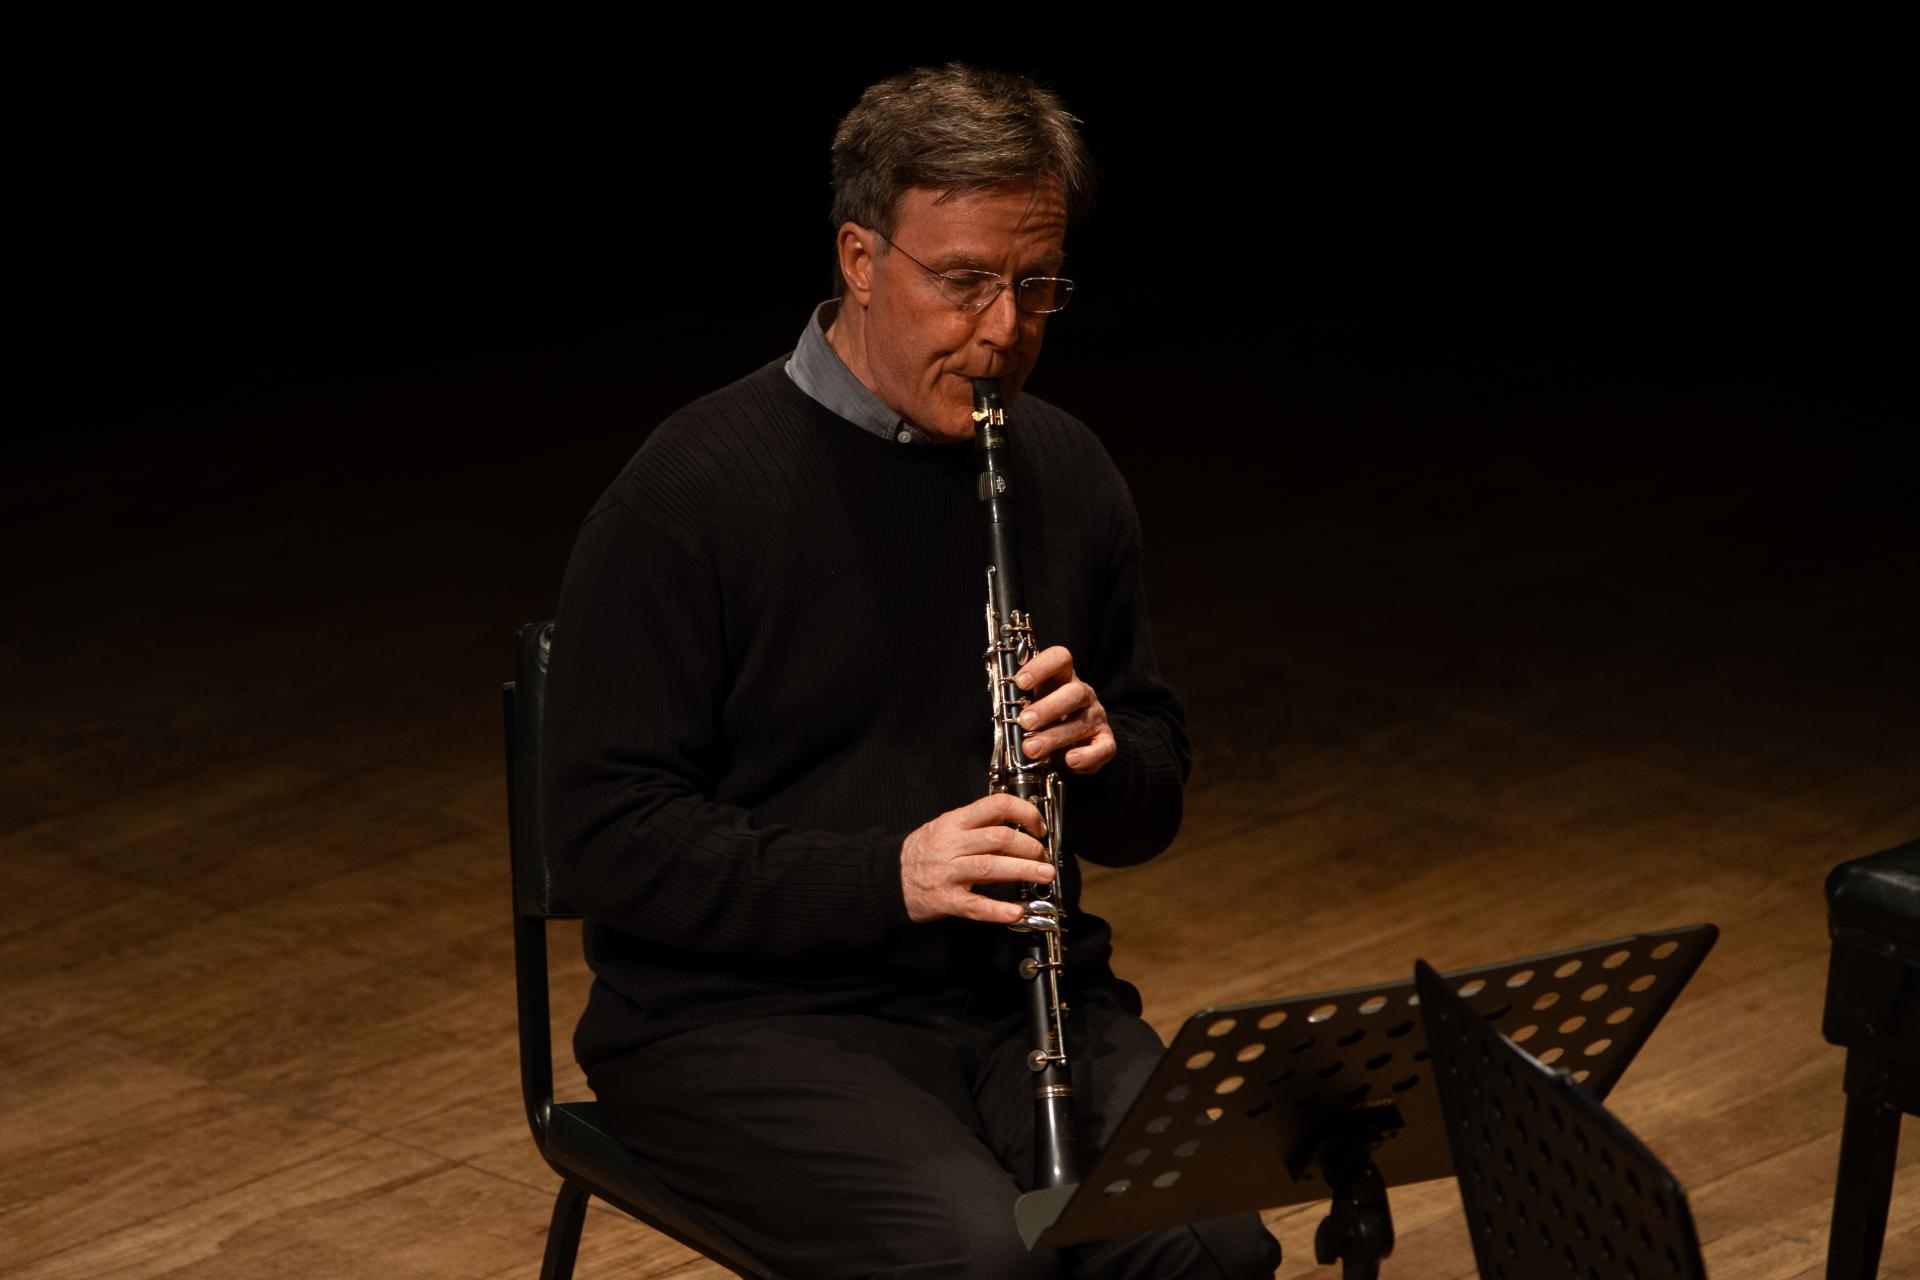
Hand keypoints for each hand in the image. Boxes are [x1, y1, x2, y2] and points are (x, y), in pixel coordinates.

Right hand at [901, 794, 1052, 924]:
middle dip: (1030, 847)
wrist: (889, 879)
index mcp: (955, 822)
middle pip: (999, 838)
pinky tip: (1016, 912)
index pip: (995, 805)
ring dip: (1023, 871)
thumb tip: (1021, 827)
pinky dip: (998, 910)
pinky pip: (975, 905)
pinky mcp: (945, 900)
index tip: (1039, 827)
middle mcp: (952, 844)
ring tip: (1045, 875)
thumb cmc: (924, 852)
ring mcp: (948, 872)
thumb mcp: (947, 828)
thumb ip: (979, 826)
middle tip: (1045, 858)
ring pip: (990, 867)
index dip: (1024, 812)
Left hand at [1014, 645, 1115, 774]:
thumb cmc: (1047, 719)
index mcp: (1063, 678)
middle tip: (1025, 721)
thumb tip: (1001, 707)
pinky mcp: (1105, 742)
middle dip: (1047, 708)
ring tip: (1031, 749)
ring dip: (1054, 737)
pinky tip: (1069, 760)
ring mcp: (1096, 718)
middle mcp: (1083, 694)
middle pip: (1074, 692)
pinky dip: (1086, 756)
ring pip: (1081, 722)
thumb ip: (1020, 701)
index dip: (1041, 667)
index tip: (1020, 682)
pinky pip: (1102, 748)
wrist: (1076, 743)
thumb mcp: (1032, 704)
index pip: (1060, 659)